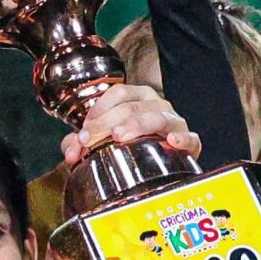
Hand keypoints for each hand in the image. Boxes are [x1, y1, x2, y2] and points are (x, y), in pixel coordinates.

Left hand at [59, 83, 201, 168]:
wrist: (162, 166)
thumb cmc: (131, 145)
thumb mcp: (103, 140)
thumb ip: (82, 143)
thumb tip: (70, 153)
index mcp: (137, 98)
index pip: (118, 94)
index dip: (99, 110)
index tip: (84, 133)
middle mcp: (156, 105)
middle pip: (131, 106)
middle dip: (106, 122)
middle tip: (90, 139)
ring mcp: (174, 122)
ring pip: (157, 117)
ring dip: (137, 124)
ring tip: (119, 135)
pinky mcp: (190, 142)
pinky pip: (190, 137)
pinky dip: (183, 138)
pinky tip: (172, 142)